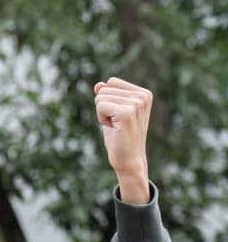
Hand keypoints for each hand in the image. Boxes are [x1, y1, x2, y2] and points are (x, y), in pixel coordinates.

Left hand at [93, 78, 151, 201]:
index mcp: (144, 93)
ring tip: (116, 126)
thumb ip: (107, 96)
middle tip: (116, 123)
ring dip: (102, 115)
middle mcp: (143, 96)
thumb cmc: (120, 137)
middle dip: (103, 108)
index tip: (118, 116)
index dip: (108, 100)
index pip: (111, 82)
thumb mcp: (112, 112)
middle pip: (104, 90)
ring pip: (100, 98)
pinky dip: (101, 119)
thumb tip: (98, 85)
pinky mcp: (127, 113)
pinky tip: (114, 129)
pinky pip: (100, 106)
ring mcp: (136, 104)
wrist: (129, 159)